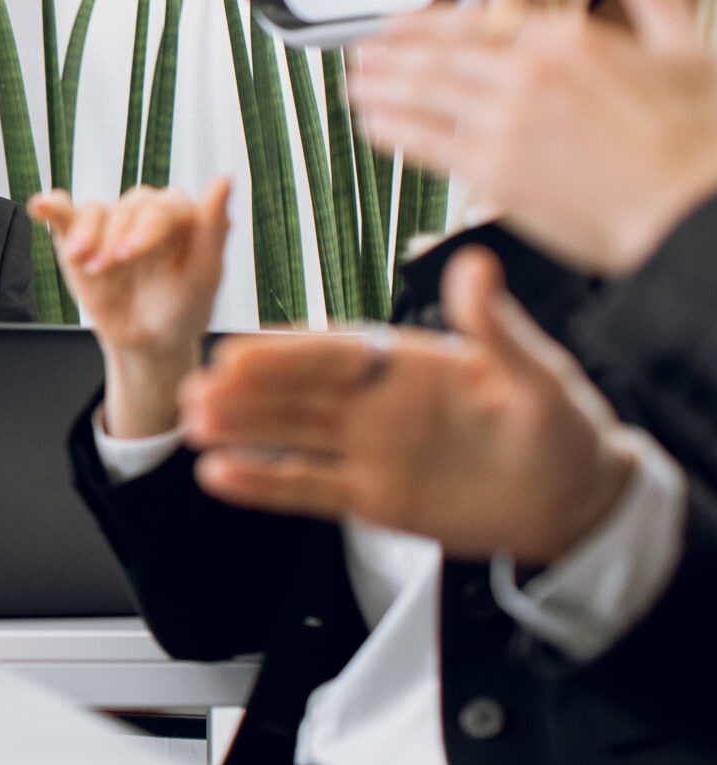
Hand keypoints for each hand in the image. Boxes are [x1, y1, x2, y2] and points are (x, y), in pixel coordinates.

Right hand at [31, 178, 230, 438]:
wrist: (146, 341)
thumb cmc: (182, 309)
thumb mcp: (203, 276)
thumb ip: (213, 227)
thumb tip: (225, 178)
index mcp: (181, 215)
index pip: (163, 206)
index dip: (144, 229)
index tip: (128, 257)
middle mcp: (145, 211)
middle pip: (127, 206)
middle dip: (114, 237)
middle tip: (104, 268)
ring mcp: (111, 222)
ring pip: (95, 210)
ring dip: (85, 233)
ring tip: (81, 260)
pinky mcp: (78, 234)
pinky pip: (64, 210)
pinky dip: (50, 205)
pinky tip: (40, 207)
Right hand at [181, 247, 632, 564]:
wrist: (573, 503)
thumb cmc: (562, 429)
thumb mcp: (536, 374)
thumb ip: (495, 326)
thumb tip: (474, 262)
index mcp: (406, 361)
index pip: (334, 351)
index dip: (285, 352)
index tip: (238, 350)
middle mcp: (375, 402)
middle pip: (297, 392)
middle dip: (245, 389)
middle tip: (195, 386)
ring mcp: (366, 450)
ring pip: (290, 435)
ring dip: (241, 429)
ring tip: (191, 424)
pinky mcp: (369, 498)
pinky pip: (306, 488)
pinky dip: (262, 484)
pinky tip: (217, 475)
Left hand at [348, 0, 716, 274]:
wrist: (694, 210)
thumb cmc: (696, 140)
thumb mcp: (685, 50)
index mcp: (566, 39)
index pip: (477, 21)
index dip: (428, 21)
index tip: (400, 21)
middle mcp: (527, 74)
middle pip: (440, 56)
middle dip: (393, 52)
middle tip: (361, 50)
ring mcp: (506, 122)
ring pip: (424, 95)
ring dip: (381, 86)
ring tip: (354, 83)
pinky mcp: (494, 172)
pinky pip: (427, 144)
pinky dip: (393, 130)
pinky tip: (373, 125)